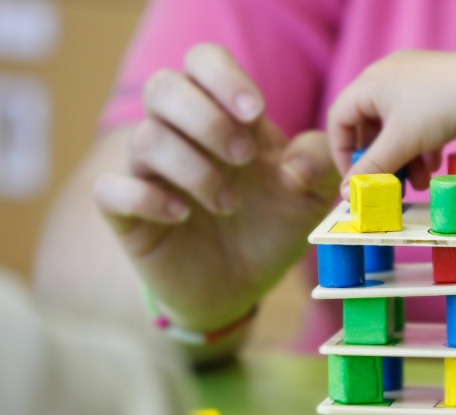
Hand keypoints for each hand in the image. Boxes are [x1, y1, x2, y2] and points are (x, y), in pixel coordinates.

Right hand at [92, 43, 338, 331]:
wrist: (242, 286)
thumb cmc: (272, 228)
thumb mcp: (312, 196)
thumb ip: (320, 164)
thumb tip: (294, 165)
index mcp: (224, 119)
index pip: (203, 62)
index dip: (223, 77)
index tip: (254, 113)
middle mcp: (180, 137)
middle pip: (162, 87)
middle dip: (205, 118)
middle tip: (243, 158)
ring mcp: (150, 174)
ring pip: (144, 138)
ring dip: (193, 169)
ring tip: (229, 205)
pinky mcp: (128, 215)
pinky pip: (109, 189)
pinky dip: (146, 198)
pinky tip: (181, 215)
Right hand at [327, 50, 455, 197]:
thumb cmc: (439, 108)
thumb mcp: (400, 143)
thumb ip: (370, 170)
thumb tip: (345, 194)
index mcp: (370, 82)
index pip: (339, 118)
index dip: (342, 152)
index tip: (354, 180)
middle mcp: (389, 78)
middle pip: (370, 127)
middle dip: (382, 161)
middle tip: (389, 186)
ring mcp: (415, 84)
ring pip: (397, 130)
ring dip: (404, 160)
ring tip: (420, 182)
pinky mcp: (438, 93)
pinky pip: (418, 125)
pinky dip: (422, 148)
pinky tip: (434, 166)